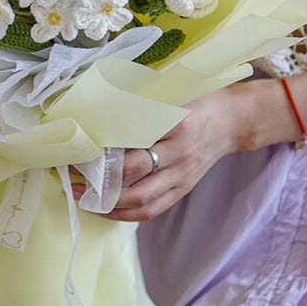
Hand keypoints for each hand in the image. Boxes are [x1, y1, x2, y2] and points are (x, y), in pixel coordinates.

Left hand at [89, 87, 245, 221]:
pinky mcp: (184, 188)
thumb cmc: (198, 99)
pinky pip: (153, 209)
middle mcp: (180, 151)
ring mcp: (183, 174)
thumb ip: (141, 100)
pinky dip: (127, 214)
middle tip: (73, 170)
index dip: (105, 142)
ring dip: (109, 202)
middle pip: (134, 170)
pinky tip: (107, 209)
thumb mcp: (172, 91)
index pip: (133, 135)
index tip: (80, 142)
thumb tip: (100, 105)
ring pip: (142, 198)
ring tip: (84, 196)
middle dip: (100, 175)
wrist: (233, 120)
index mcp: (176, 121)